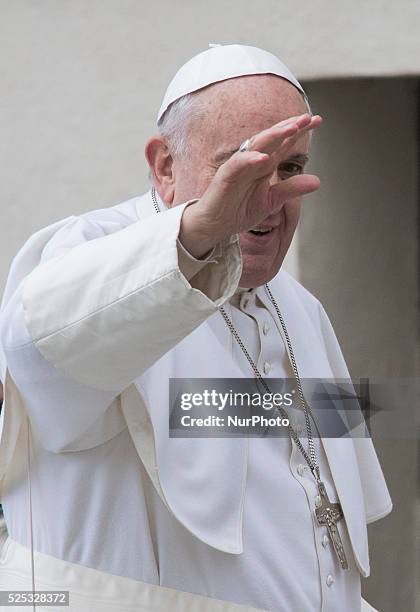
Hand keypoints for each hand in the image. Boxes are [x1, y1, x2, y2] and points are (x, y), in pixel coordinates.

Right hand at [179, 113, 321, 257]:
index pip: (284, 142)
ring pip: (257, 145)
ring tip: (291, 128)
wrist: (216, 224)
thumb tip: (317, 181)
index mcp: (265, 164)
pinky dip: (251, 160)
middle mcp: (253, 161)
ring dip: (274, 135)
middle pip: (273, 138)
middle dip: (289, 127)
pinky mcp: (226, 176)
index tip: (317, 120)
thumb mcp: (272, 200)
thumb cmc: (240, 209)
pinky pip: (238, 164)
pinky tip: (264, 157)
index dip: (299, 130)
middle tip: (306, 118)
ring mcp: (239, 166)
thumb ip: (292, 189)